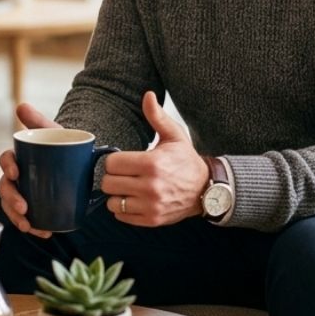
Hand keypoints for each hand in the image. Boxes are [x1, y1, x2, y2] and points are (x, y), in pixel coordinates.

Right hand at [0, 102, 56, 238]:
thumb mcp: (52, 131)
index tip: (15, 174)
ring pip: (12, 207)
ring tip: (30, 226)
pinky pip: (28, 219)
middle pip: (5, 188)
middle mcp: (17, 177)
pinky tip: (44, 232)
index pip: (5, 160)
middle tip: (23, 208)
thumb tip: (20, 105)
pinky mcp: (36, 206)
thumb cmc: (61, 144)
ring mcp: (25, 192)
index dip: (6, 167)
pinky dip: (34, 227)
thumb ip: (37, 120)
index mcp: (18, 157)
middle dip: (11, 199)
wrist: (79, 160)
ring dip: (17, 218)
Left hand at [101, 91, 208, 225]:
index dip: (114, 161)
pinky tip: (133, 199)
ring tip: (128, 187)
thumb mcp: (173, 135)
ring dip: (116, 194)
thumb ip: (156, 117)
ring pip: (112, 201)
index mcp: (152, 163)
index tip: (123, 160)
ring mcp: (151, 206)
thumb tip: (148, 95)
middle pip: (108, 183)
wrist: (206, 189)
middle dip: (113, 176)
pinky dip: (123, 208)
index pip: (112, 163)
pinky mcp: (152, 220)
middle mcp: (151, 187)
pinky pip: (121, 215)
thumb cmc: (185, 161)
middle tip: (124, 174)